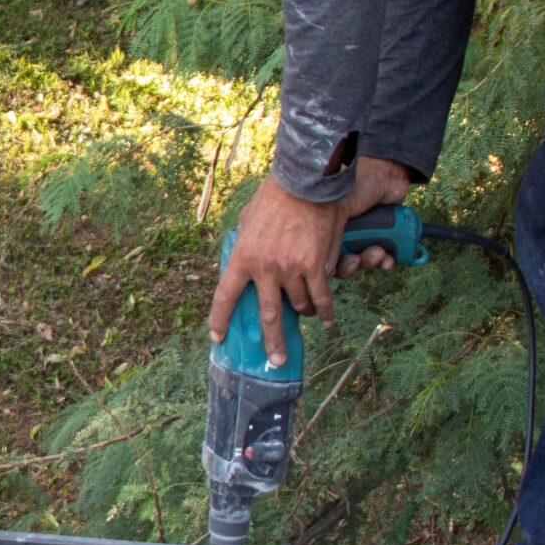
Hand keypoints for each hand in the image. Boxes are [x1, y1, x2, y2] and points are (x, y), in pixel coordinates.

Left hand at [207, 180, 348, 365]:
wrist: (304, 184)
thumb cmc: (273, 198)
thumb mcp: (247, 221)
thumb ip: (244, 244)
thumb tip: (240, 257)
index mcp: (242, 257)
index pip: (225, 296)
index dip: (220, 319)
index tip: (218, 336)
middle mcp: (264, 268)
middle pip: (267, 315)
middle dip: (272, 342)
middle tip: (275, 360)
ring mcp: (291, 269)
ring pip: (298, 305)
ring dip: (302, 312)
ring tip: (305, 313)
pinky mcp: (315, 266)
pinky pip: (321, 297)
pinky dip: (325, 310)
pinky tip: (326, 319)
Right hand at [335, 156, 415, 281]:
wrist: (385, 173)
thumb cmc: (355, 186)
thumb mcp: (337, 210)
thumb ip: (329, 238)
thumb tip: (325, 269)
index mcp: (328, 230)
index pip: (325, 258)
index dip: (332, 266)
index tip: (338, 266)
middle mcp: (346, 235)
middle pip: (345, 264)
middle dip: (353, 266)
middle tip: (357, 260)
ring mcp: (365, 236)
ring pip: (365, 262)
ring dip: (371, 262)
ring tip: (378, 252)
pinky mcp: (385, 237)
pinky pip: (384, 258)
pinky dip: (386, 260)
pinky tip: (389, 258)